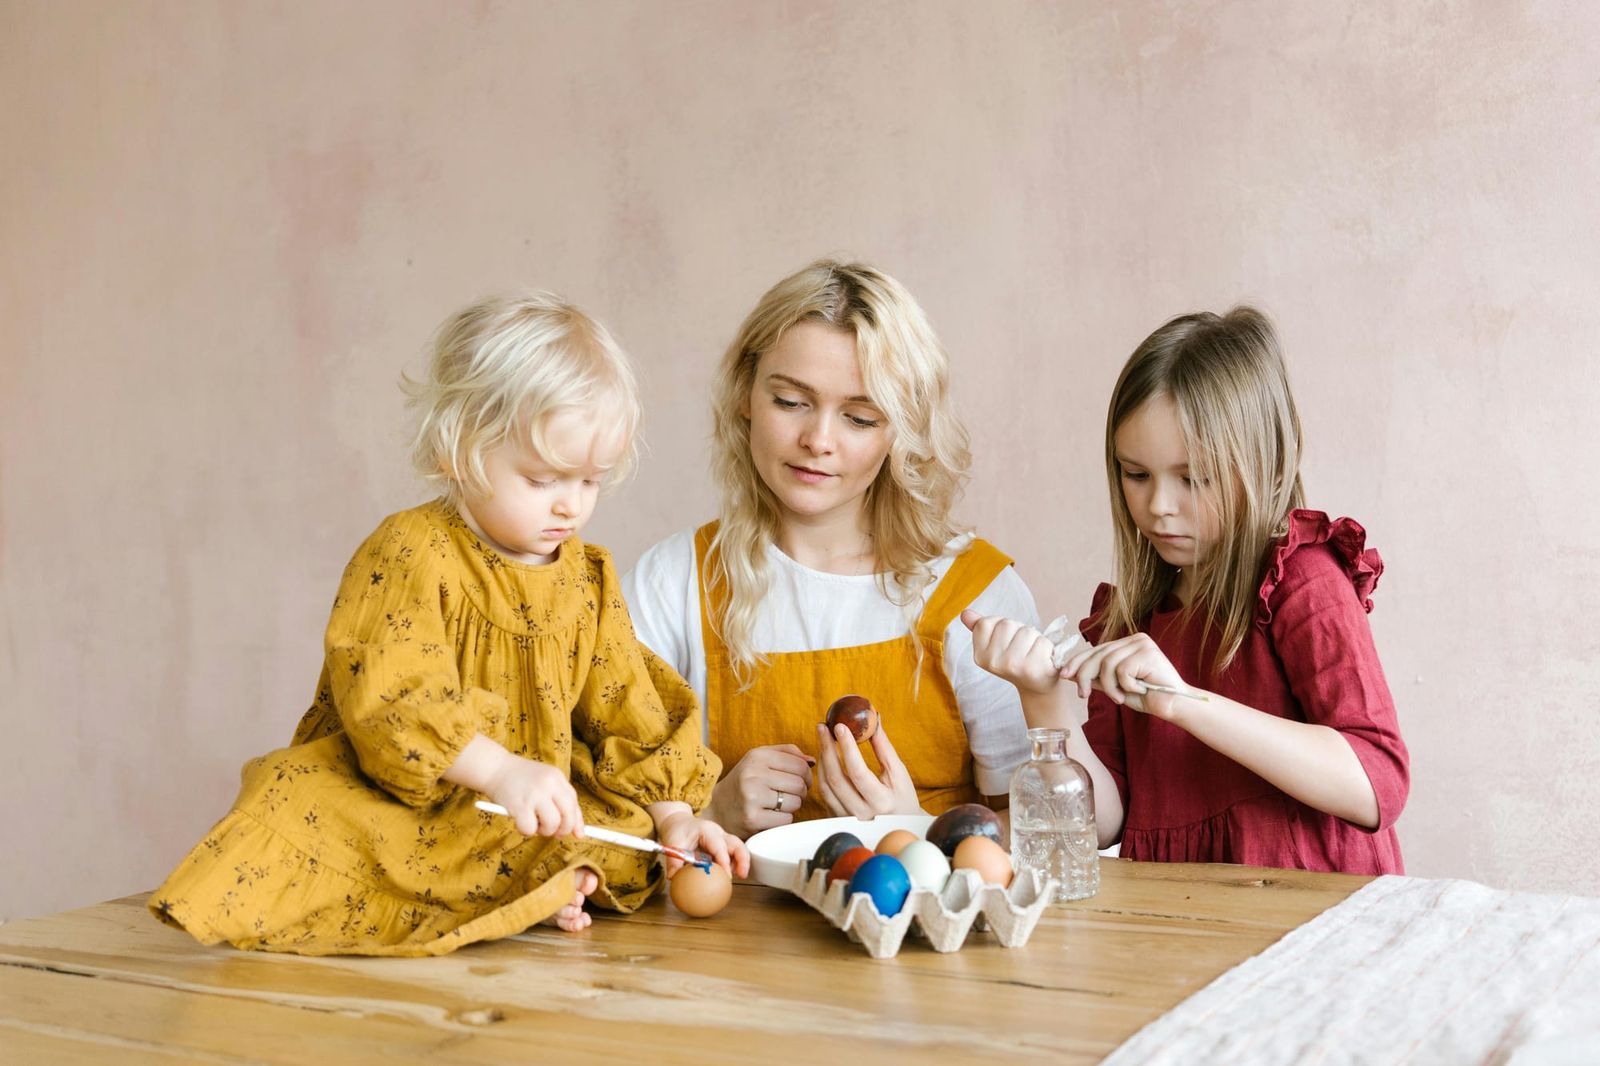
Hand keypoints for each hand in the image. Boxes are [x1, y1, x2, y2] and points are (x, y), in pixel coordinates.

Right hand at [483, 753, 584, 837]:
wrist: (495, 769)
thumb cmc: (521, 779)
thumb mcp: (546, 783)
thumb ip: (562, 803)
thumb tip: (579, 834)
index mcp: (557, 777)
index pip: (574, 803)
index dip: (576, 822)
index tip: (575, 833)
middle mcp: (549, 784)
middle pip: (568, 815)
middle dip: (563, 829)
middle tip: (551, 830)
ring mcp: (535, 794)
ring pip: (552, 824)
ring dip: (543, 830)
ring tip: (533, 821)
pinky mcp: (519, 805)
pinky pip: (530, 829)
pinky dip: (526, 830)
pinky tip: (520, 820)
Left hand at [653, 806, 750, 879]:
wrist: (679, 822)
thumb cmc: (677, 831)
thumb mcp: (673, 844)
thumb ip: (673, 862)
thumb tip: (674, 878)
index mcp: (707, 831)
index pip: (719, 846)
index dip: (724, 861)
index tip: (727, 876)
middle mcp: (718, 833)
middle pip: (736, 843)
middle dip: (743, 859)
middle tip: (743, 875)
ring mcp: (722, 838)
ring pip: (738, 848)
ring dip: (742, 862)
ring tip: (741, 876)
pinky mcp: (723, 845)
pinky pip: (734, 853)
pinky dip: (736, 863)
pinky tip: (731, 874)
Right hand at [704, 744, 814, 836]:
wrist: (718, 808)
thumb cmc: (745, 781)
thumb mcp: (760, 759)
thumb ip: (787, 753)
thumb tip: (812, 760)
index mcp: (757, 756)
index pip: (800, 764)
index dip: (806, 775)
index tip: (800, 780)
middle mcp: (753, 774)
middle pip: (800, 784)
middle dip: (801, 792)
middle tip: (791, 794)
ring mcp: (752, 797)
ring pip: (795, 802)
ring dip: (792, 806)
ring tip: (778, 804)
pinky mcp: (753, 818)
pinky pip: (786, 819)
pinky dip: (783, 819)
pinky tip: (771, 815)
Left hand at [814, 721, 923, 819]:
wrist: (901, 827)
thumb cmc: (902, 797)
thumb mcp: (899, 773)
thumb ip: (884, 747)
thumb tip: (874, 718)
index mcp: (882, 802)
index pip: (858, 772)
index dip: (847, 748)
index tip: (840, 726)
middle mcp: (863, 814)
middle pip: (836, 779)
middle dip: (827, 749)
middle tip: (822, 727)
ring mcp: (848, 819)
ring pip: (826, 787)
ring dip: (822, 760)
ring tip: (823, 739)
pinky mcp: (838, 820)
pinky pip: (825, 795)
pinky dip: (822, 773)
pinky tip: (825, 757)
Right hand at [961, 609, 1061, 693]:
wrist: (1038, 685)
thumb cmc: (1018, 658)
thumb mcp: (996, 644)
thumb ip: (980, 627)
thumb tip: (965, 613)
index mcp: (980, 656)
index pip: (986, 622)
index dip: (1001, 627)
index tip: (1007, 642)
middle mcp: (993, 663)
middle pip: (1007, 624)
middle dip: (1019, 631)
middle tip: (1022, 649)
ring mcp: (1011, 666)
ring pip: (1026, 631)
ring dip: (1034, 638)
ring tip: (1033, 653)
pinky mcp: (1032, 669)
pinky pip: (1042, 641)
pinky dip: (1047, 647)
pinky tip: (1043, 659)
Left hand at [1058, 632, 1185, 718]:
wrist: (1174, 706)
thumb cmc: (1148, 697)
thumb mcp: (1116, 687)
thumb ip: (1097, 678)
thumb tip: (1071, 674)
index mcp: (1127, 644)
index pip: (1096, 649)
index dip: (1077, 662)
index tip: (1064, 675)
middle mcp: (1134, 639)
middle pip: (1098, 654)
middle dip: (1085, 675)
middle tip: (1083, 694)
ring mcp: (1142, 644)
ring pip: (1107, 664)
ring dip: (1109, 686)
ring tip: (1119, 697)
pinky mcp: (1147, 653)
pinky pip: (1122, 671)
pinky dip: (1126, 686)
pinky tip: (1140, 689)